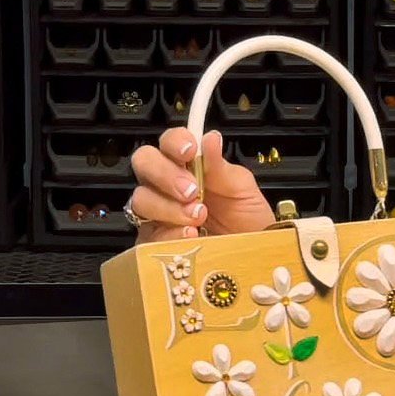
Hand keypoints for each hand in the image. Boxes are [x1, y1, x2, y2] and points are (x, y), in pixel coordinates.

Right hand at [128, 128, 276, 242]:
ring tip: (198, 216)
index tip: (189, 150)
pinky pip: (149, 233)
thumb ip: (222, 166)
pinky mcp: (154, 241)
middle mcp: (167, 186)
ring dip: (170, 206)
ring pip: (142, 199)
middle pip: (143, 163)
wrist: (253, 256)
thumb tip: (210, 139)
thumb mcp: (241, 190)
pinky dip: (170, 233)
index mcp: (188, 165)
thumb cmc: (246, 220)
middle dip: (165, 174)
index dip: (174, 141)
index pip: (168, 142)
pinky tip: (190, 234)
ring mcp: (158, 213)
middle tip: (191, 190)